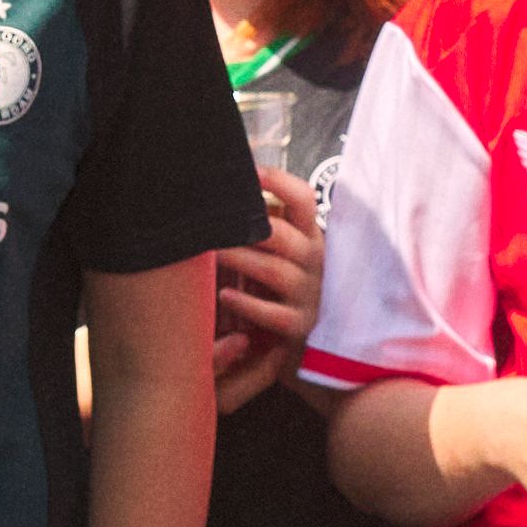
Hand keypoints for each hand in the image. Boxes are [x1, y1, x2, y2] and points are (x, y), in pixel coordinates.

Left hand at [213, 173, 324, 415]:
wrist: (317, 354)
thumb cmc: (290, 295)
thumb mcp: (289, 256)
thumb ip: (272, 226)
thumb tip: (236, 189)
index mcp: (311, 238)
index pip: (303, 199)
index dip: (278, 181)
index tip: (248, 172)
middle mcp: (315, 263)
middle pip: (281, 234)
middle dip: (245, 225)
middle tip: (211, 222)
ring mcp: (310, 296)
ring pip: (275, 270)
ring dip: (240, 259)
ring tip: (210, 254)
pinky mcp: (300, 329)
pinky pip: (274, 315)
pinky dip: (248, 305)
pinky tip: (225, 297)